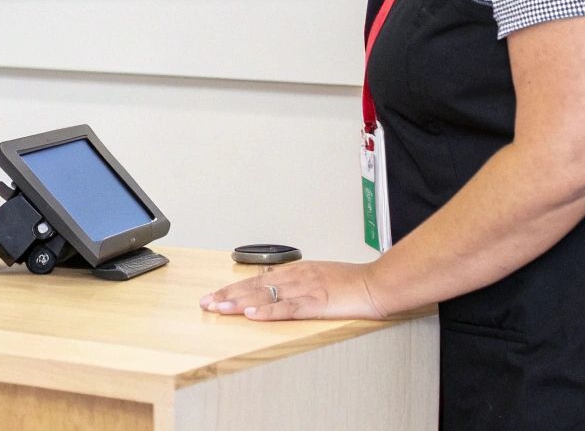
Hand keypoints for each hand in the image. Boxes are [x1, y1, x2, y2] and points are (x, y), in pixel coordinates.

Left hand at [199, 260, 387, 320]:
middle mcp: (296, 277)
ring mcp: (305, 289)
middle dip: (228, 294)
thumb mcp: (320, 277)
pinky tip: (252, 314)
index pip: (257, 279)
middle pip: (255, 286)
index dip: (234, 287)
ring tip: (219, 308)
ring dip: (240, 302)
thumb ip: (299, 283)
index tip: (215, 294)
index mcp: (296, 271)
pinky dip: (268, 311)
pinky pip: (288, 308)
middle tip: (206, 302)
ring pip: (265, 295)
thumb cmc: (353, 283)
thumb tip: (279, 288)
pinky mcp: (316, 303)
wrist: (377, 283)